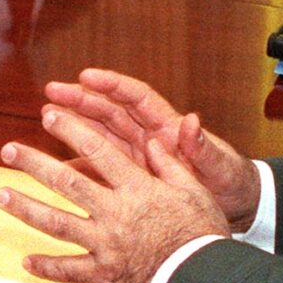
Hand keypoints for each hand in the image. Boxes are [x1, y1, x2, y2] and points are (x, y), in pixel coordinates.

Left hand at [0, 105, 231, 282]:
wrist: (203, 281)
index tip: (49, 116)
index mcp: (137, 188)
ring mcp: (106, 244)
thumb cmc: (203, 234)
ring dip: (25, 208)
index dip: (71, 130)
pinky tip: (25, 261)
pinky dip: (47, 267)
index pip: (98, 151)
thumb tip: (154, 140)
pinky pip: (70, 271)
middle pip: (66, 182)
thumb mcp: (195, 190)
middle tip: (8, 150)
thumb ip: (171, 164)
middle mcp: (115, 212)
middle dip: (34, 163)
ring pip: (57, 223)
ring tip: (0, 195)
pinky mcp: (105, 274)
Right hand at [41, 67, 261, 227]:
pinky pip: (102, 171)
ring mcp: (138, 159)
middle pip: (110, 113)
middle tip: (52, 91)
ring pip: (100, 138)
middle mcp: (149, 139)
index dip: (111, 85)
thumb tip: (192, 120)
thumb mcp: (219, 166)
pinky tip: (58, 167)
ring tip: (47, 116)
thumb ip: (202, 148)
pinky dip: (82, 168)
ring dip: (75, 127)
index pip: (136, 98)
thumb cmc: (230, 181)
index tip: (86, 75)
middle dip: (82, 100)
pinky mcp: (132, 181)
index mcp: (169, 128)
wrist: (235, 207)